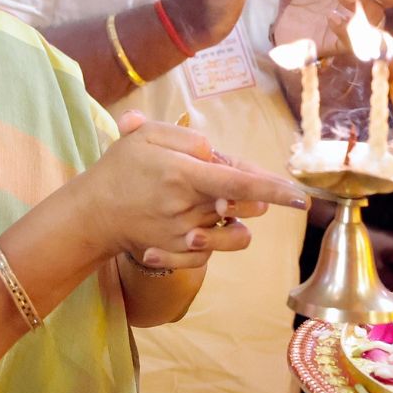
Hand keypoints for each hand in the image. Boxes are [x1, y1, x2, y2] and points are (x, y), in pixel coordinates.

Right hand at [75, 111, 306, 271]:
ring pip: (236, 235)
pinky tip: (192, 229)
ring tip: (216, 211)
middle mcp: (186, 209)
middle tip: (225, 186)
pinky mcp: (178, 257)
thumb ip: (188, 139)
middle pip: (242, 208)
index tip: (301, 196)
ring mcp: (182, 237)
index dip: (274, 190)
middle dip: (251, 198)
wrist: (92, 212)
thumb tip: (218, 157)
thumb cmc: (122, 167)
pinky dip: (211, 241)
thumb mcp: (147, 135)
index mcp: (182, 175)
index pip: (239, 184)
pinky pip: (213, 254)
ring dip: (236, 223)